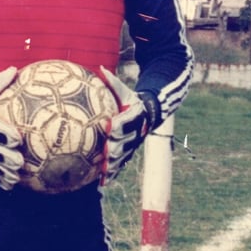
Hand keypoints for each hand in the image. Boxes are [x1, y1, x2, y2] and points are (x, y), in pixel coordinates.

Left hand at [100, 67, 160, 183]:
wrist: (149, 113)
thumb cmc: (132, 100)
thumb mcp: (124, 91)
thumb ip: (113, 82)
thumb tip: (100, 68)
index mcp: (133, 116)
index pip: (126, 121)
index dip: (118, 125)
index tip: (108, 126)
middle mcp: (135, 132)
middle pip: (125, 141)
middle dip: (115, 147)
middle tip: (105, 152)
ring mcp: (133, 144)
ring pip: (124, 156)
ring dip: (114, 164)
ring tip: (104, 171)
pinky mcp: (129, 152)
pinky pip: (121, 165)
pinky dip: (113, 174)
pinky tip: (102, 183)